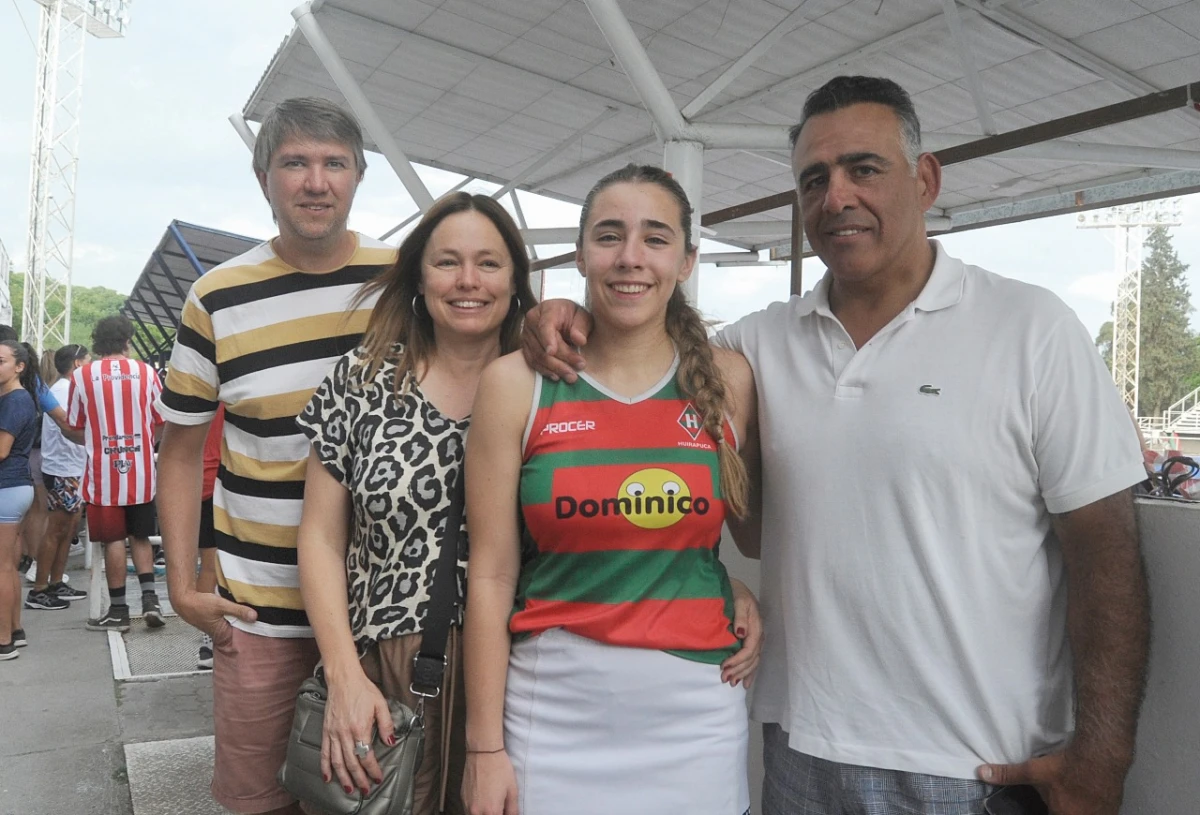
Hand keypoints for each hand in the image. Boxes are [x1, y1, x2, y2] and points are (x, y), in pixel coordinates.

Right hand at [169, 586, 255, 637]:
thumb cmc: (198, 605)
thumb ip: (237, 610)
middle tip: (261, 620)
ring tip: (252, 614)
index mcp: (222, 634)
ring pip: (235, 624)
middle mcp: (221, 633)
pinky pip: (231, 619)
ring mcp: (219, 626)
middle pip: (240, 631)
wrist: (184, 600)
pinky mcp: (218, 620)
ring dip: (242, 619)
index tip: (263, 628)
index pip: (241, 638)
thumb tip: (253, 617)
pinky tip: (240, 609)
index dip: (252, 633)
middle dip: (248, 625)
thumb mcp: (221, 605)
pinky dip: (236, 614)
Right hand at [321, 670, 395, 796]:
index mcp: (360, 727)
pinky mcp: (326, 730)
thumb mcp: (381, 704)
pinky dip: (325, 766)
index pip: (366, 756)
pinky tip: (327, 777)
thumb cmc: (362, 689)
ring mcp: (334, 733)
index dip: (372, 769)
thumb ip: (386, 724)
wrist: (343, 679)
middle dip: (359, 779)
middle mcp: (345, 733)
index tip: (377, 777)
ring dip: (343, 778)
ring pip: (337, 761)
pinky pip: (324, 752)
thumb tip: (391, 741)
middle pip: (352, 762)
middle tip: (365, 790)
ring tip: (349, 789)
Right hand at [463, 750, 519, 814]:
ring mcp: (467, 805)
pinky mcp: (462, 798)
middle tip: (499, 808)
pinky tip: (483, 799)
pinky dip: (477, 810)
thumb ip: (513, 809)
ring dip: (484, 813)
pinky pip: (469, 811)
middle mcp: (477, 811)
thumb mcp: (512, 790)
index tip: (504, 811)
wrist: (483, 752)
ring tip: (491, 803)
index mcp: (492, 811)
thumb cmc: (500, 768)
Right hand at [520, 299, 591, 382]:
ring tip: (570, 376)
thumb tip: (579, 340)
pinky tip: (556, 376)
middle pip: (542, 345)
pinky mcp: (526, 347)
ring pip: (537, 356)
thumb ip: (581, 327)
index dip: (548, 339)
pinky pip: (532, 361)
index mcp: (546, 310)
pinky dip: (544, 370)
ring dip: (554, 368)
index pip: (545, 326)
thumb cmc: (574, 316)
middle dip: (560, 360)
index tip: (552, 351)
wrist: (563, 316)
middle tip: (578, 369)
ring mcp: (526, 335)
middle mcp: (532, 321)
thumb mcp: (583, 317)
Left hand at [721, 578, 761, 687]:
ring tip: (731, 682)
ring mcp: (757, 639)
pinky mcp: (753, 641)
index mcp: (756, 626)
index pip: (749, 649)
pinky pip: (754, 660)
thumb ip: (741, 616)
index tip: (724, 665)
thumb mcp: (738, 600)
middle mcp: (759, 635)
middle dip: (738, 670)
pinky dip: (750, 673)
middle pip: (751, 658)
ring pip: (753, 662)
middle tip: (724, 678)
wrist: (736, 587)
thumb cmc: (735, 592)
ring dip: (743, 673)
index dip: (737, 660)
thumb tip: (742, 633)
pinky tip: (745, 683)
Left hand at [978, 747, 1125, 814]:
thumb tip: (981, 773)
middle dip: (1061, 808)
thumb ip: (1008, 775)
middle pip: (1067, 814)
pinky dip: (1092, 807)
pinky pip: (1100, 812)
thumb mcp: (1034, 771)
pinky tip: (1087, 797)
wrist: (1102, 755)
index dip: (1051, 810)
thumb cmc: (1066, 767)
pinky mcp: (1113, 808)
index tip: (1050, 805)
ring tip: (1072, 799)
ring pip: (1085, 814)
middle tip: (1058, 801)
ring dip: (1077, 808)